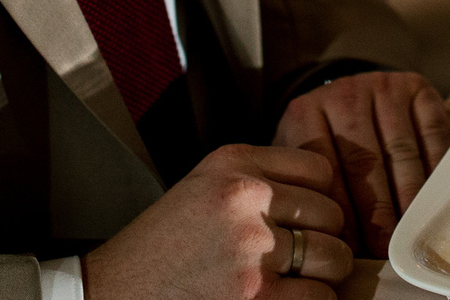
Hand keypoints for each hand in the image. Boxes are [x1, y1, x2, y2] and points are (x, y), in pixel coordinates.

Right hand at [82, 144, 349, 298]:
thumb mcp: (205, 187)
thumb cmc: (163, 247)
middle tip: (301, 259)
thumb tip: (327, 199)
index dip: (320, 201)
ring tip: (296, 283)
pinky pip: (320, 297)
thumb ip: (259, 181)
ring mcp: (251, 247)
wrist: (114, 290)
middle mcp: (245, 197)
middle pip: (333, 215)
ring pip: (335, 257)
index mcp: (233, 163)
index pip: (320, 170)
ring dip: (324, 276)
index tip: (306, 220)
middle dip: (325, 241)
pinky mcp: (256, 295)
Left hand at [273, 69, 449, 256]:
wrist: (345, 100)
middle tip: (387, 249)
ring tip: (412, 232)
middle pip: (364, 163)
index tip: (353, 250)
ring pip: (400, 151)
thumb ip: (310, 196)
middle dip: (378, 213)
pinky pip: (431, 133)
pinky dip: (436, 169)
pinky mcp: (415, 87)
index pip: (326, 172)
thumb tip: (326, 251)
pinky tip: (435, 198)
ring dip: (408, 197)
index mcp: (304, 114)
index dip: (343, 215)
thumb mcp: (303, 166)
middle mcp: (342, 94)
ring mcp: (380, 86)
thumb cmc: (323, 147)